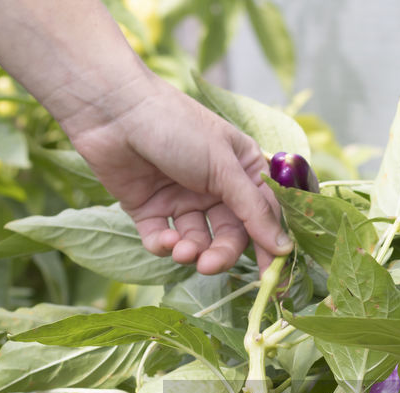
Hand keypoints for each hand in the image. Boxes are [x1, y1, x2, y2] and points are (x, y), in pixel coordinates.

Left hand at [65, 79, 292, 274]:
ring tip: (183, 251)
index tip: (273, 276)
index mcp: (241, 170)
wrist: (114, 110)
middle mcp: (214, 187)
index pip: (263, 216)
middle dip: (220, 253)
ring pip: (196, 241)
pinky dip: (165, 245)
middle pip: (228, 235)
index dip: (268, 245)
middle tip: (210, 265)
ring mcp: (181, 198)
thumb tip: (284, 248)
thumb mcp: (223, 167)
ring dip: (192, 251)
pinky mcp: (149, 209)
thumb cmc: (176, 125)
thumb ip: (253, 210)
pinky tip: (165, 239)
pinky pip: (163, 240)